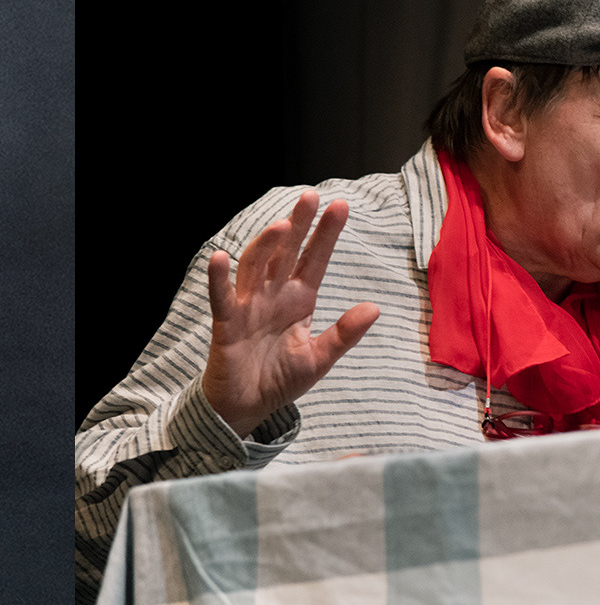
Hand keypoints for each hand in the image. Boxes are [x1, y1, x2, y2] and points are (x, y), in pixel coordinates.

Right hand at [201, 191, 379, 436]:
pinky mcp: (227, 325)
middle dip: (299, 225)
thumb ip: (344, 334)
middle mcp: (274, 296)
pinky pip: (222, 299)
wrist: (248, 408)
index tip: (341, 205)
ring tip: (283, 225)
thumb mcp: (320, 358)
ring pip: (256, 268)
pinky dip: (218, 279)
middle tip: (311, 196)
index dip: (326, 234)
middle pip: (286, 253)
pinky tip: (219, 257)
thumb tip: (375, 308)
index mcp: (299, 300)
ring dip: (266, 246)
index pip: (315, 260)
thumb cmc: (280, 379)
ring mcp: (249, 307)